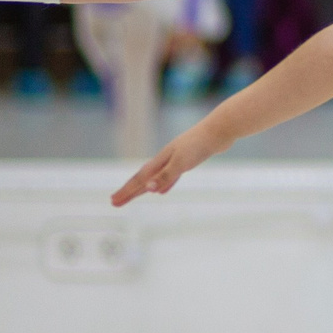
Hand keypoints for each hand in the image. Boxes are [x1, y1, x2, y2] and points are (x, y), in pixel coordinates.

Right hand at [113, 120, 227, 206]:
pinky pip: (170, 177)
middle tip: (115, 202)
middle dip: (129, 191)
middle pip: (143, 178)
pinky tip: (161, 191)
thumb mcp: (182, 162)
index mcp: (161, 160)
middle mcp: (165, 159)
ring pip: (155, 177)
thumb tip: (148, 189)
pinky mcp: (188, 160)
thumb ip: (166, 176)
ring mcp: (176, 159)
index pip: (139, 179)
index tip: (113, 202)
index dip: (127, 191)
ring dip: (144, 188)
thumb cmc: (200, 144)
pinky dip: (164, 184)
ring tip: (136, 195)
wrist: (220, 130)